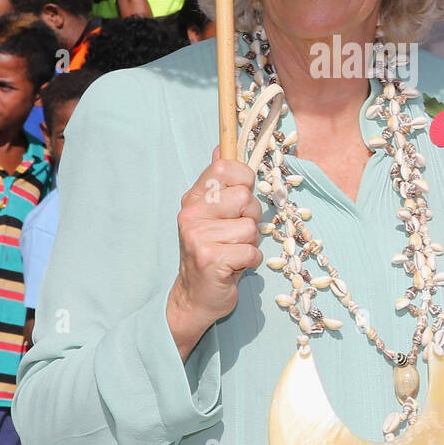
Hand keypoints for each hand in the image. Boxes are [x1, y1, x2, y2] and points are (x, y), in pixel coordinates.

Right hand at [166, 148, 263, 358]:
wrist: (194, 296)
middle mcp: (192, 215)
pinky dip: (250, 262)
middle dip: (251, 218)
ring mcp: (199, 236)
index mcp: (194, 199)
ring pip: (251, 227)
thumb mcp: (211, 213)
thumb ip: (217, 182)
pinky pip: (251, 252)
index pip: (226, 168)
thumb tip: (221, 148)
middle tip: (236, 234)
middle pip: (245, 197)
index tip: (240, 200)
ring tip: (233, 252)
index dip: (244, 180)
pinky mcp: (210, 259)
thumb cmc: (210, 251)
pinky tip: (234, 267)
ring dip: (250, 243)